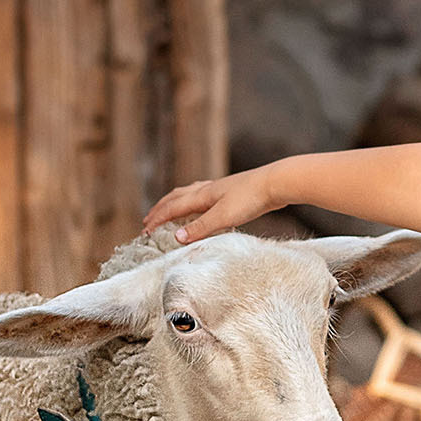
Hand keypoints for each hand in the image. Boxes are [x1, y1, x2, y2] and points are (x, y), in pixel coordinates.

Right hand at [141, 168, 272, 243]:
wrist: (276, 183)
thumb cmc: (251, 199)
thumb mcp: (223, 217)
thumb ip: (200, 228)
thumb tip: (176, 237)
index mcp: (202, 195)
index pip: (172, 208)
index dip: (157, 219)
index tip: (144, 232)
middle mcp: (207, 189)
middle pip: (177, 197)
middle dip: (161, 209)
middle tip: (148, 220)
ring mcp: (219, 189)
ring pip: (190, 194)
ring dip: (176, 203)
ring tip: (169, 209)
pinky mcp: (231, 193)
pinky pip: (204, 196)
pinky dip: (194, 201)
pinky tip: (202, 205)